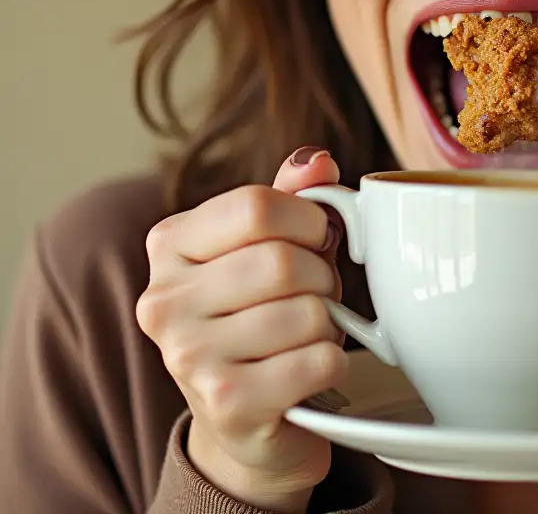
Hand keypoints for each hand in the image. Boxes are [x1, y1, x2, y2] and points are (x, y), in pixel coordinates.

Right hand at [136, 148, 345, 512]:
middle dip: (322, 275)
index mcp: (170, 244)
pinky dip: (332, 361)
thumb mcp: (272, 243)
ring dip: (328, 322)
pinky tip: (311, 369)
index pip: (256, 205)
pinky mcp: (226, 406)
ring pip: (306, 312)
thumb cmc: (262, 312)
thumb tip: (318, 161)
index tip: (318, 237)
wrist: (246, 418)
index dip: (308, 218)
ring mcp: (187, 357)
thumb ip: (293, 195)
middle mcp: (163, 300)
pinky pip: (317, 361)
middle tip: (317, 292)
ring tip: (308, 331)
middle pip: (282, 261)